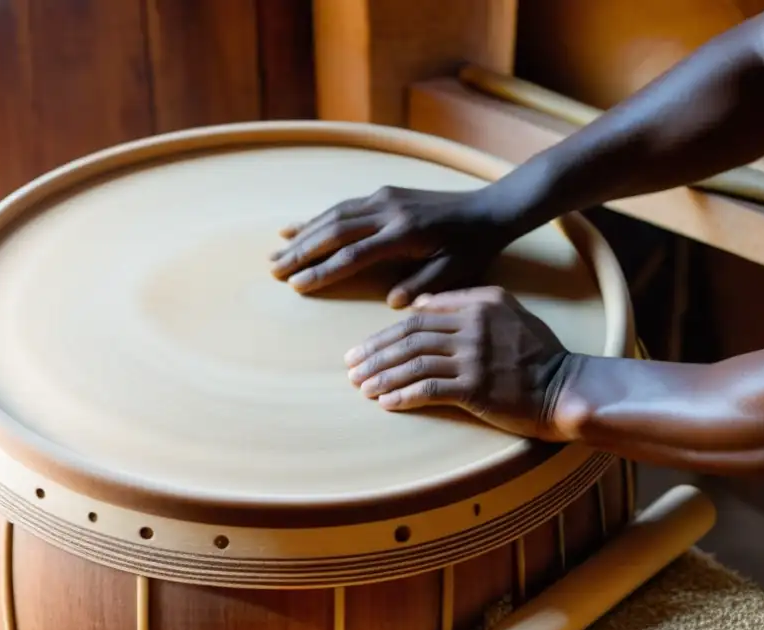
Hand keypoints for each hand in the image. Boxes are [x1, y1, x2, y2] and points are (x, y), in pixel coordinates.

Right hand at [270, 186, 509, 307]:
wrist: (489, 208)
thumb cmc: (474, 246)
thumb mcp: (455, 272)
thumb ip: (423, 287)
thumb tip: (392, 301)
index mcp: (404, 234)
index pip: (353, 256)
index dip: (323, 272)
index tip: (297, 286)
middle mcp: (388, 211)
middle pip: (334, 232)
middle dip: (301, 253)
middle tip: (273, 271)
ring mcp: (384, 198)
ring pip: (333, 216)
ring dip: (303, 236)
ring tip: (276, 255)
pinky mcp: (384, 194)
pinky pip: (343, 207)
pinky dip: (317, 219)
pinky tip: (296, 228)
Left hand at [344, 287, 574, 440]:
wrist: (564, 387)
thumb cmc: (535, 351)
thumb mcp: (506, 310)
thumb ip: (463, 300)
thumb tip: (419, 303)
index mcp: (477, 305)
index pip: (417, 317)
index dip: (383, 334)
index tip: (361, 349)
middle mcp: (473, 328)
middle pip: (408, 338)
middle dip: (374, 354)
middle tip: (351, 369)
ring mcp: (474, 359)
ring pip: (413, 363)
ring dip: (382, 377)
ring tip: (362, 388)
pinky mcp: (477, 388)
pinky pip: (429, 388)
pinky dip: (404, 395)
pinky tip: (387, 403)